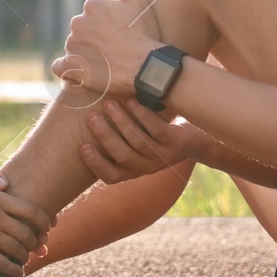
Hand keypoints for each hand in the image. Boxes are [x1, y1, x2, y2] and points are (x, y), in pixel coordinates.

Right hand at [0, 183, 51, 276]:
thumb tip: (6, 186)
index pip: (32, 211)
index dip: (44, 222)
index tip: (47, 229)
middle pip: (27, 233)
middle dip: (35, 242)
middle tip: (36, 247)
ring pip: (17, 250)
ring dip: (24, 256)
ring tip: (24, 259)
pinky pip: (2, 263)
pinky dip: (14, 270)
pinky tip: (17, 272)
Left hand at [51, 0, 167, 97]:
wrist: (144, 66)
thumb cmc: (143, 34)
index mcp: (91, 6)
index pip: (93, 14)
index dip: (106, 24)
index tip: (117, 34)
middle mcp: (77, 23)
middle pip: (83, 29)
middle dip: (94, 37)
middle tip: (112, 49)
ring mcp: (72, 45)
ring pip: (74, 47)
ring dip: (85, 53)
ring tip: (105, 63)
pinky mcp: (70, 66)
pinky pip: (59, 66)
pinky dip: (67, 69)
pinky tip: (79, 72)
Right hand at [80, 98, 207, 183]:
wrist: (195, 141)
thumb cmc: (154, 136)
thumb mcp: (134, 142)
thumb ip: (114, 136)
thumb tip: (82, 114)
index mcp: (133, 171)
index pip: (111, 176)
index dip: (97, 164)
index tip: (82, 147)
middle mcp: (147, 168)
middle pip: (123, 156)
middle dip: (105, 135)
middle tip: (91, 116)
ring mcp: (163, 156)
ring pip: (139, 142)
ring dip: (121, 121)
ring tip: (108, 104)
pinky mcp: (176, 144)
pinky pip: (157, 130)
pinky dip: (142, 115)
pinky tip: (132, 100)